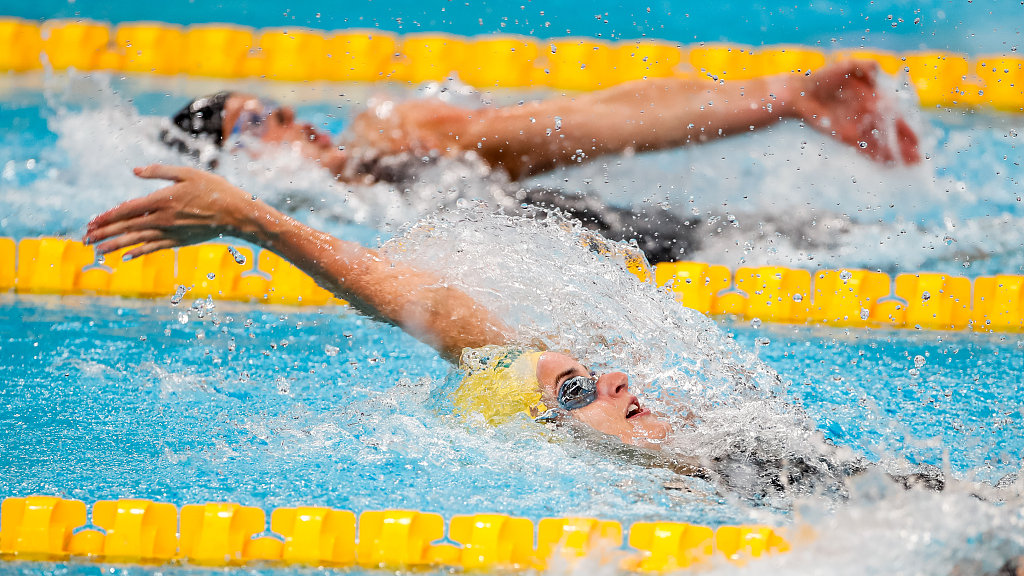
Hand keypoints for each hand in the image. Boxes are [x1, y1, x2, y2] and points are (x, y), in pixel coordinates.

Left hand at [85, 164, 258, 259]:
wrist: (236, 213)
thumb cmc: (214, 189)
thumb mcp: (187, 173)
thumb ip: (159, 172)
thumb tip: (135, 171)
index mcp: (162, 200)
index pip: (127, 210)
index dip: (107, 216)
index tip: (91, 222)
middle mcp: (162, 219)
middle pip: (127, 227)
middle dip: (104, 233)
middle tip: (86, 239)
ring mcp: (171, 232)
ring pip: (137, 240)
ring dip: (115, 246)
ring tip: (98, 251)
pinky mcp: (179, 241)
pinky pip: (154, 248)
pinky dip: (139, 252)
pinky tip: (127, 256)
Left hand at [795, 60, 919, 163]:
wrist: (803, 93)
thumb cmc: (825, 78)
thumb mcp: (850, 67)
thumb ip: (868, 66)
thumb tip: (879, 69)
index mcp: (874, 100)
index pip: (895, 117)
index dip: (906, 129)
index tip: (918, 141)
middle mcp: (868, 117)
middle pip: (891, 134)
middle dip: (905, 146)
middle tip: (919, 159)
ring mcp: (857, 127)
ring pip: (881, 144)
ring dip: (896, 154)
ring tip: (910, 164)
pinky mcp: (845, 136)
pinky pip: (864, 148)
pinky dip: (877, 155)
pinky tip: (889, 163)